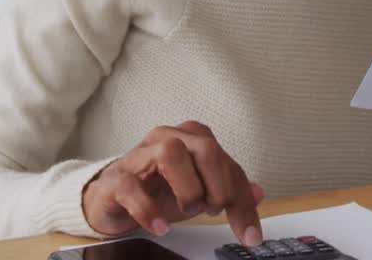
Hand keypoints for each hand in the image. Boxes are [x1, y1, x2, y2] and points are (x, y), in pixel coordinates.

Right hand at [82, 121, 264, 245]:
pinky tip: (161, 225)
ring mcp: (140, 155)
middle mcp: (168, 137)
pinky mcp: (116, 177)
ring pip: (170, 153)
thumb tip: (258, 194)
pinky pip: (131, 186)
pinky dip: (149, 209)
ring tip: (188, 210)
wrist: (112, 197)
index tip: (250, 233)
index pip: (228, 163)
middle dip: (217, 185)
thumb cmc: (159, 188)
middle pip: (206, 149)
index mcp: (194, 137)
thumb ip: (230, 190)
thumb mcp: (200, 191)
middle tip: (212, 209)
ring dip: (187, 188)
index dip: (242, 200)